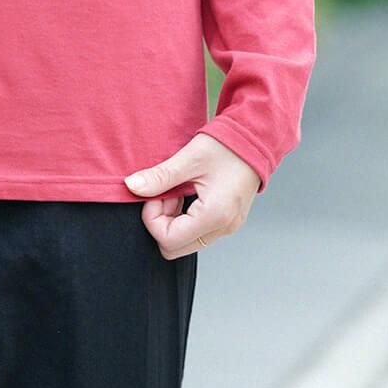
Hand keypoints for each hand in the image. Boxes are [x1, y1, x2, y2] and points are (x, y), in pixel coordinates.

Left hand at [123, 135, 261, 258]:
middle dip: (162, 222)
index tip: (156, 194)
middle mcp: (223, 228)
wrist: (255, 140)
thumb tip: (132, 186)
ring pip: (185, 242)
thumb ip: (160, 177)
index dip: (152, 218)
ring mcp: (227, 227)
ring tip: (178, 191)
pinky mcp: (227, 222)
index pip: (168, 240)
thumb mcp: (189, 159)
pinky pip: (197, 233)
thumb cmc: (227, 147)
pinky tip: (187, 194)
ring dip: (173, 220)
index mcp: (214, 216)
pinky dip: (185, 218)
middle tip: (166, 193)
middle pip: (175, 248)